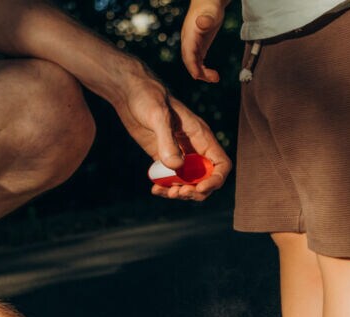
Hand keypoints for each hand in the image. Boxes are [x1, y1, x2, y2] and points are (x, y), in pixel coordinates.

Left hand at [111, 67, 231, 201]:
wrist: (128, 91)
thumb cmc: (147, 96)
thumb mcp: (157, 115)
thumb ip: (167, 140)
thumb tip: (176, 167)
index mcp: (200, 135)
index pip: (221, 164)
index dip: (215, 179)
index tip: (199, 187)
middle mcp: (193, 147)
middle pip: (206, 178)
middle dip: (195, 191)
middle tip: (176, 192)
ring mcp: (178, 153)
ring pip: (189, 182)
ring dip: (180, 193)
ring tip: (163, 192)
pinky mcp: (163, 156)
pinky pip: (171, 179)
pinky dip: (165, 189)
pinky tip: (154, 189)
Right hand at [181, 0, 228, 82]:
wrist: (208, 2)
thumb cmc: (210, 6)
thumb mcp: (210, 12)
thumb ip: (206, 19)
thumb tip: (201, 22)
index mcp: (189, 34)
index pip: (188, 52)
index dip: (192, 65)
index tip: (198, 75)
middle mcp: (188, 41)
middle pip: (189, 60)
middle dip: (198, 72)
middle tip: (213, 78)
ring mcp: (192, 45)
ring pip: (194, 63)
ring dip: (203, 73)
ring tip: (216, 78)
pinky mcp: (198, 47)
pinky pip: (198, 62)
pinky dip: (204, 70)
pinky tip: (213, 75)